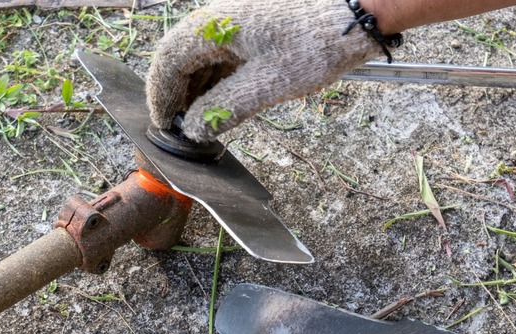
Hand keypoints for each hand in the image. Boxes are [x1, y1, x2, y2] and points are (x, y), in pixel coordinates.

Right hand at [146, 0, 384, 141]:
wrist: (354, 20)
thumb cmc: (313, 46)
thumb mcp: (265, 85)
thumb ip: (224, 108)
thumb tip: (195, 130)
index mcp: (214, 26)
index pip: (169, 60)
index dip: (161, 95)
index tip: (163, 124)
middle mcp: (218, 21)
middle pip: (179, 58)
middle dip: (175, 94)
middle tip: (177, 127)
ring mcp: (234, 25)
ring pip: (199, 59)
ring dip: (194, 90)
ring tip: (196, 121)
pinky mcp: (250, 33)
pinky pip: (219, 57)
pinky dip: (213, 81)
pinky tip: (217, 103)